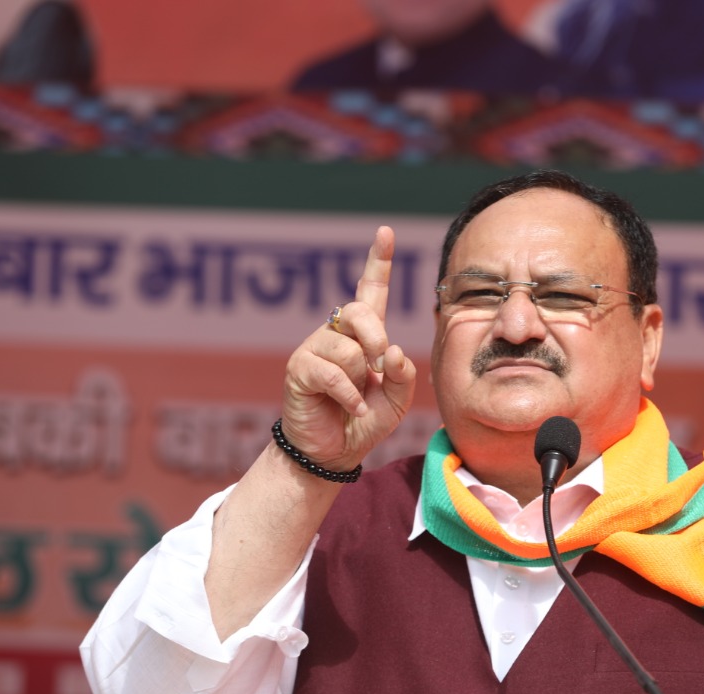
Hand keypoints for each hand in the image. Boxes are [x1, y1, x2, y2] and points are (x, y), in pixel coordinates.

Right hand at [279, 226, 416, 470]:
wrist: (335, 451)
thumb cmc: (367, 419)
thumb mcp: (398, 399)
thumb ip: (404, 375)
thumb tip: (392, 351)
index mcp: (364, 334)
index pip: (371, 290)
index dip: (378, 262)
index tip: (385, 232)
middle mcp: (337, 333)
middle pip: (360, 312)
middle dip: (376, 340)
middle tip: (380, 368)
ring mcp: (315, 348)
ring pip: (349, 350)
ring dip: (361, 380)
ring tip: (357, 398)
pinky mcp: (299, 369)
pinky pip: (331, 374)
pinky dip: (350, 397)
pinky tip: (352, 408)